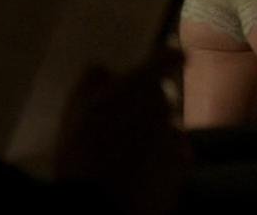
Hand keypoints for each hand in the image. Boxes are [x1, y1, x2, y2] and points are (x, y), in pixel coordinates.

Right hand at [54, 47, 186, 214]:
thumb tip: (106, 69)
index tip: (169, 56)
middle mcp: (165, 108)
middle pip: (162, 97)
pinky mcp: (180, 169)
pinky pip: (172, 157)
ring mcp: (175, 140)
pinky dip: (159, 162)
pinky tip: (135, 173)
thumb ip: (93, 80)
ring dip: (151, 135)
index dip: (168, 56)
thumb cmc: (84, 151)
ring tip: (122, 154)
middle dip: (145, 106)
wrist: (103, 204)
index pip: (168, 58)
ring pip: (166, 127)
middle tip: (118, 123)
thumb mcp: (76, 107)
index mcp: (140, 86)